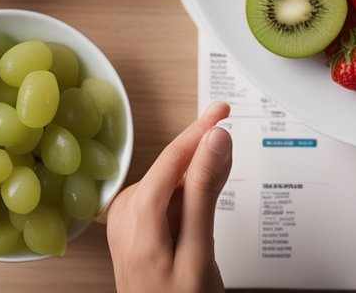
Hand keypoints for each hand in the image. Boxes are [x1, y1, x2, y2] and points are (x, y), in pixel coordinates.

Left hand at [105, 102, 232, 292]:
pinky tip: (202, 203)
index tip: (222, 109)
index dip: (200, 129)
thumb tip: (214, 140)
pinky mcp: (136, 226)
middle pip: (172, 167)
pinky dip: (188, 193)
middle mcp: (123, 215)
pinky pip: (166, 196)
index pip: (172, 158)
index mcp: (135, 218)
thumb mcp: (199, 247)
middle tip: (231, 151)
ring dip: (198, 176)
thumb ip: (204, 190)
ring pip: (171, 181)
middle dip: (204, 155)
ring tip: (219, 192)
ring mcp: (127, 221)